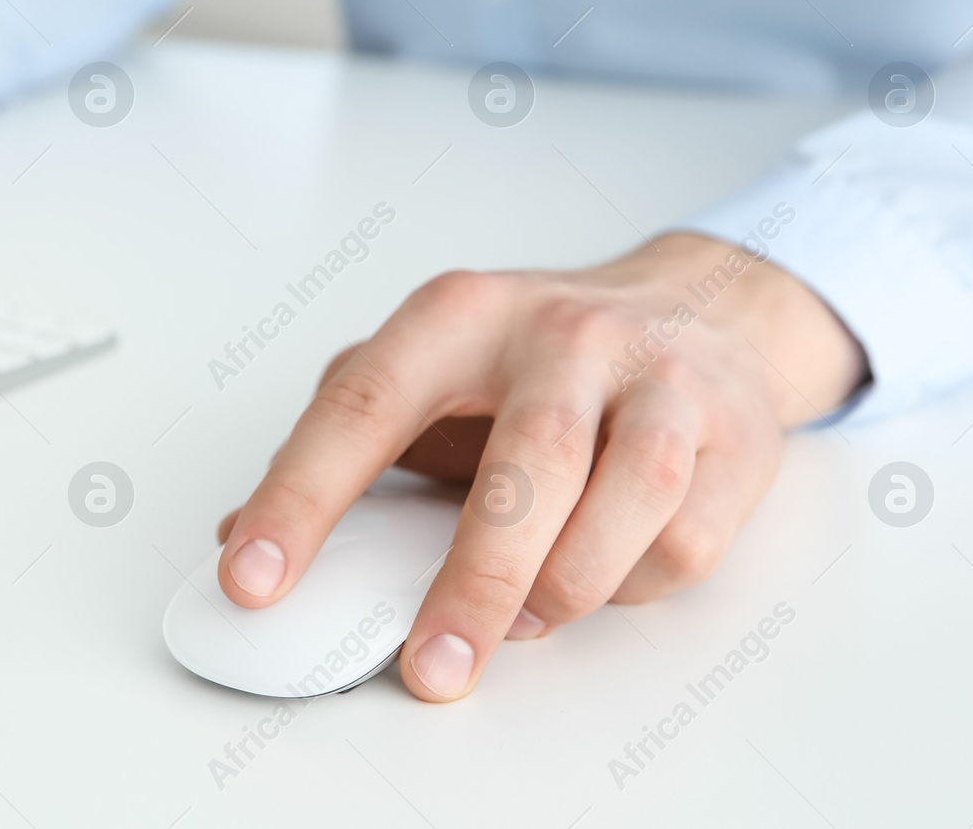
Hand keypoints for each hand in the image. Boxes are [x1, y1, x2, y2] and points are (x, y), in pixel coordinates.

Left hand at [215, 232, 866, 701]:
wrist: (703, 307)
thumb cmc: (546, 356)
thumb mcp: (434, 368)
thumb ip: (345, 439)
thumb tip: (241, 532)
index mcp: (461, 316)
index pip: (364, 405)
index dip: (302, 497)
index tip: (254, 577)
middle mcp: (562, 335)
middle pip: (523, 467)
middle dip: (473, 584)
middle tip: (430, 664)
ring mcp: (659, 379)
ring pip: (625, 503)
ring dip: (564, 590)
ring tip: (525, 621)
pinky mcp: (732, 434)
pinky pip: (684, 542)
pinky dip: (632, 586)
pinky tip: (601, 574)